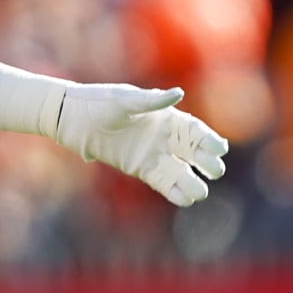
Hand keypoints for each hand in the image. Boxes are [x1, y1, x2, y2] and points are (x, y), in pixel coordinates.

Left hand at [55, 84, 228, 207]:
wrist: (73, 120)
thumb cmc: (99, 103)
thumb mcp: (124, 100)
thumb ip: (151, 101)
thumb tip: (178, 93)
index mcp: (167, 117)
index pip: (196, 131)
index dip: (210, 141)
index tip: (218, 149)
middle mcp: (166, 138)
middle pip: (195, 154)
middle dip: (207, 162)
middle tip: (214, 170)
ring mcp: (155, 155)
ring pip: (182, 172)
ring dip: (194, 182)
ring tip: (200, 191)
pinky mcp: (141, 169)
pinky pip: (164, 183)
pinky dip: (175, 191)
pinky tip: (186, 198)